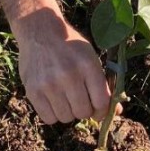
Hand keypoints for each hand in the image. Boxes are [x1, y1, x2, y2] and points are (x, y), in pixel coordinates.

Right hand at [0, 0, 110, 123]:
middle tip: (79, 99)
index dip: (102, 111)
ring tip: (64, 97)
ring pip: (66, 118)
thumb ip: (103, 85)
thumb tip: (116, 112)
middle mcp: (69, 75)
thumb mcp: (91, 58)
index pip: (101, 102)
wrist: (39, 32)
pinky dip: (53, 114)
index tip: (98, 110)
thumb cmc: (70, 47)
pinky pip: (49, 119)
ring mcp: (49, 84)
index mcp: (87, 66)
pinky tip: (53, 100)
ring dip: (68, 112)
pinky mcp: (33, 91)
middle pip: (83, 113)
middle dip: (84, 110)